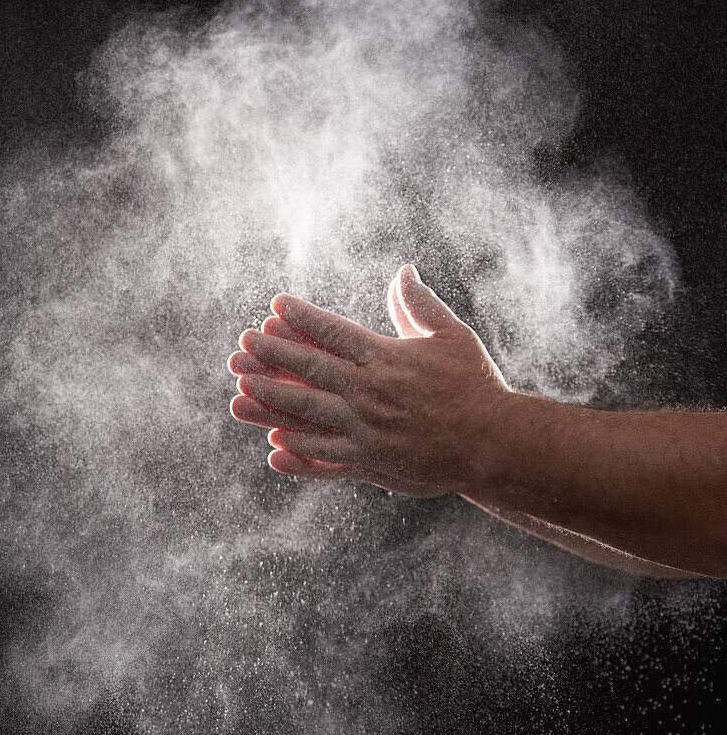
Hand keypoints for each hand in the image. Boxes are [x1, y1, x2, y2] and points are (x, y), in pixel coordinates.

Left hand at [227, 264, 511, 496]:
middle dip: (273, 355)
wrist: (495, 442)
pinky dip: (300, 453)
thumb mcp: (452, 335)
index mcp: (386, 358)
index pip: (334, 332)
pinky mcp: (372, 463)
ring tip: (240, 391)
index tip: (275, 306)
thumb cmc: (476, 385)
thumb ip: (419, 304)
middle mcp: (371, 392)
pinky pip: (327, 458)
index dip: (301, 317)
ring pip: (309, 413)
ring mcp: (368, 430)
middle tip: (242, 345)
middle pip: (311, 369)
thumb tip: (402, 270)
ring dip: (271, 401)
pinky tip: (274, 446)